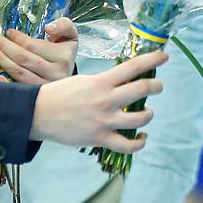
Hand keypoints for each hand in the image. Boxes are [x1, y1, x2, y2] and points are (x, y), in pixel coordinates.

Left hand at [0, 17, 76, 83]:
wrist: (70, 81)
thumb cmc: (64, 53)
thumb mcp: (69, 35)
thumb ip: (63, 25)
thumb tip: (48, 28)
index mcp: (63, 58)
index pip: (34, 46)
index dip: (19, 38)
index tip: (9, 32)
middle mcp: (56, 75)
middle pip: (24, 59)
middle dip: (5, 47)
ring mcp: (46, 88)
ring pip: (19, 74)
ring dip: (1, 60)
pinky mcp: (38, 98)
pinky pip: (19, 90)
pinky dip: (6, 83)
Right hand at [29, 50, 166, 151]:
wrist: (38, 114)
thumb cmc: (59, 94)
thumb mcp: (83, 81)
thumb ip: (104, 82)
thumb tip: (124, 81)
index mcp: (101, 82)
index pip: (134, 67)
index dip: (153, 59)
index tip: (164, 56)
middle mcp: (106, 100)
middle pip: (144, 89)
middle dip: (156, 86)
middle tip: (157, 85)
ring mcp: (105, 121)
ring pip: (141, 118)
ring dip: (148, 113)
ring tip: (146, 111)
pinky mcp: (101, 139)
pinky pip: (129, 145)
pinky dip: (140, 142)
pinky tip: (141, 137)